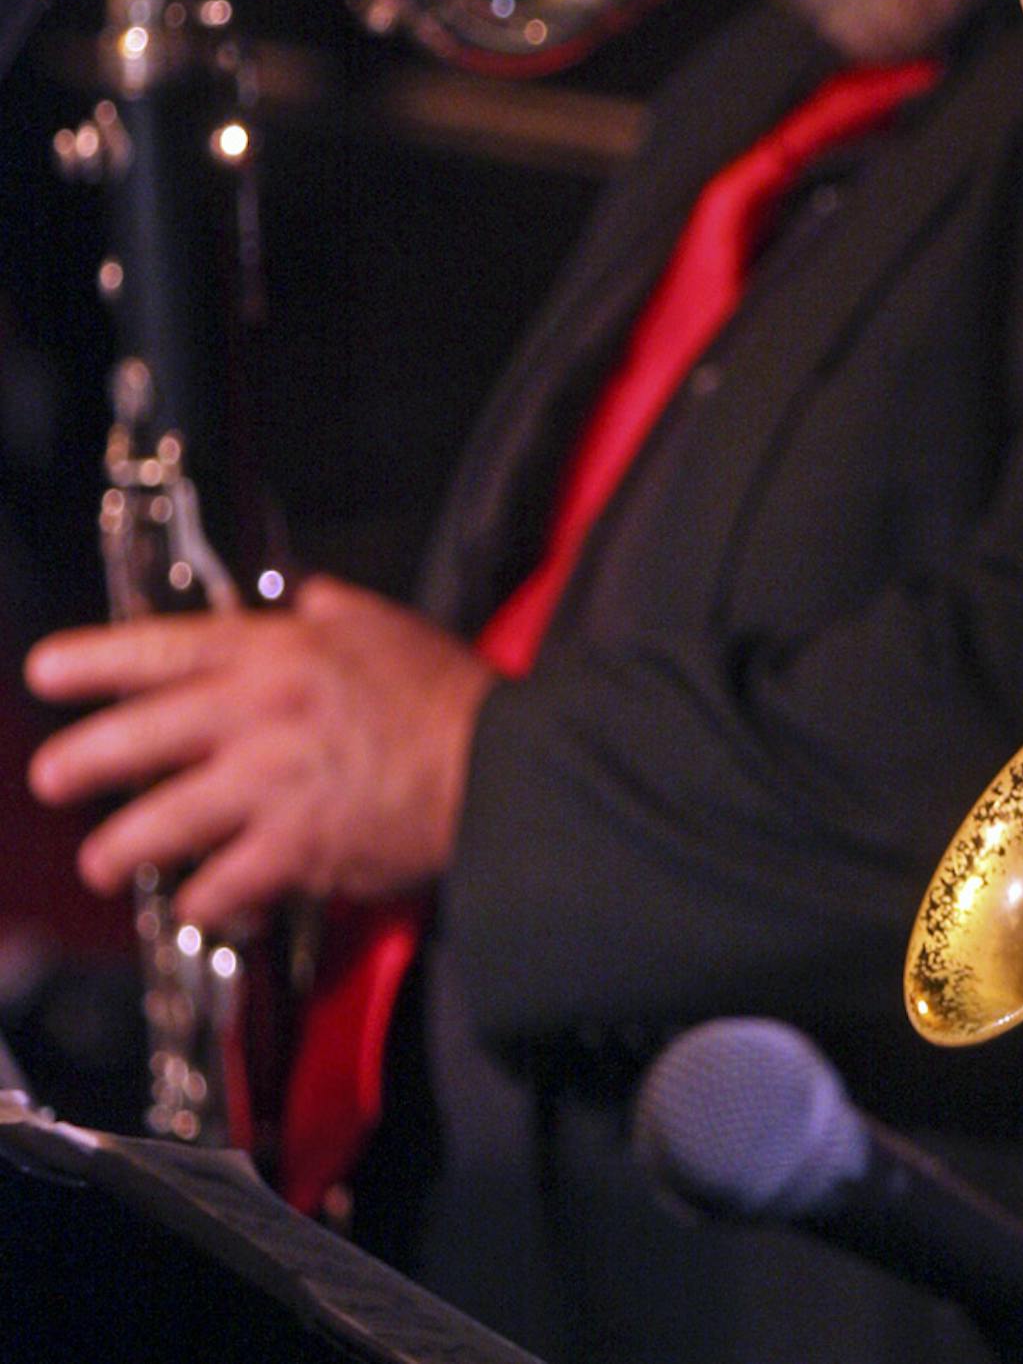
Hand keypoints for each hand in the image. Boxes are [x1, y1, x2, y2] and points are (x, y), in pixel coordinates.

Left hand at [24, 578, 493, 925]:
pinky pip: (223, 882)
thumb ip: (332, 611)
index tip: (46, 670)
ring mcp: (272, 784)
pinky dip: (205, 897)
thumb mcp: (384, 626)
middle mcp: (261, 714)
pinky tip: (198, 903)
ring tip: (102, 861)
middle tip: (50, 775)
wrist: (495, 766)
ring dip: (123, 845)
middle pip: (145, 737)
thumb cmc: (443, 696)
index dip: (98, 659)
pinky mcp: (294, 848)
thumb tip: (305, 600)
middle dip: (84, 758)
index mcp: (279, 654)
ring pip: (166, 820)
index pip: (168, 648)